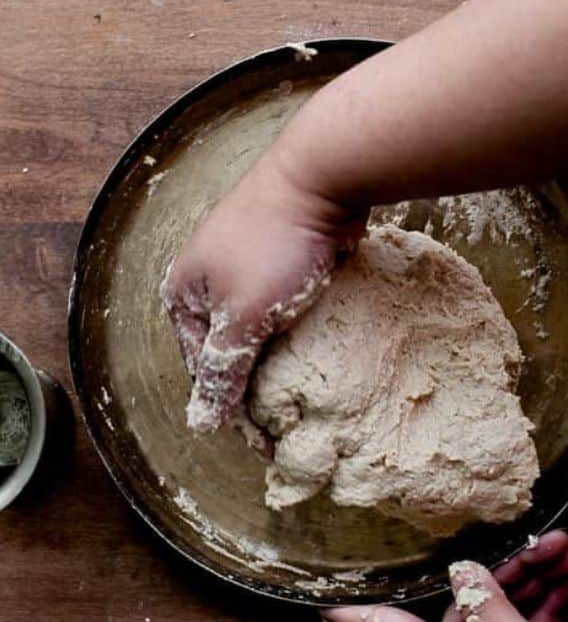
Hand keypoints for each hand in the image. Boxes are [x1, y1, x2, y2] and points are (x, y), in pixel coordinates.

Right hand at [161, 151, 363, 434]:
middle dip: (260, 385)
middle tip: (293, 423)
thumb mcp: (243, 317)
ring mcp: (251, 267)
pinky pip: (293, 307)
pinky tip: (328, 351)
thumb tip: (203, 423)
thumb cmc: (274, 244)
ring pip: (267, 330)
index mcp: (185, 296)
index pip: (205, 372)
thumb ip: (224, 371)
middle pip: (234, 351)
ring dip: (286, 359)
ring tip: (313, 392)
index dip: (235, 410)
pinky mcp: (289, 258)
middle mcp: (211, 282)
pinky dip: (306, 330)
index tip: (270, 444)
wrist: (324, 177)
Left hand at [324, 530, 567, 621]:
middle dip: (505, 564)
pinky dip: (546, 598)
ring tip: (562, 550)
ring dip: (534, 574)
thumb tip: (463, 567)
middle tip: (537, 540)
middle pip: (464, 599)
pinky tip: (564, 578)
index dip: (355, 609)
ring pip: (501, 605)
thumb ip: (486, 604)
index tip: (326, 596)